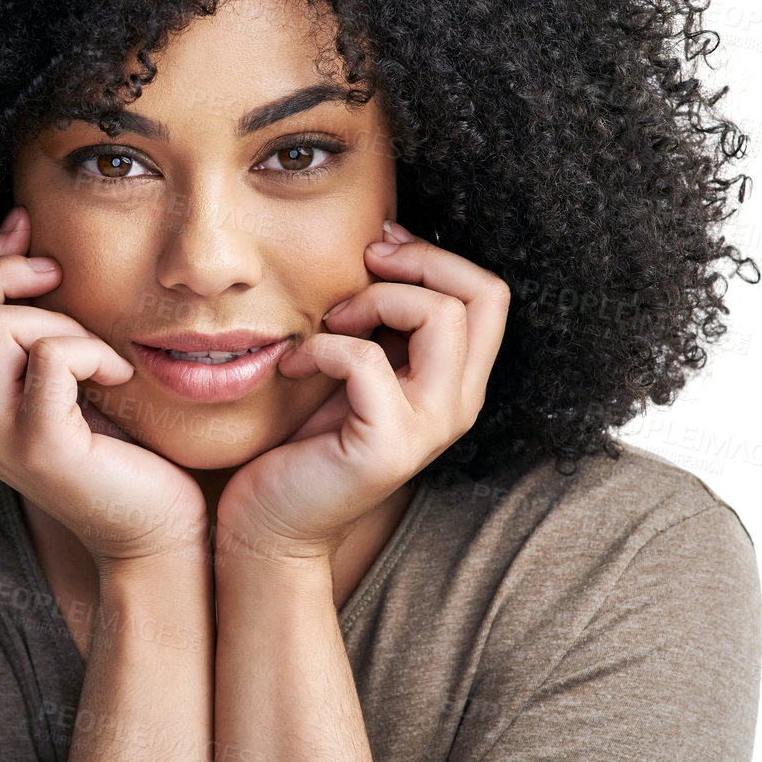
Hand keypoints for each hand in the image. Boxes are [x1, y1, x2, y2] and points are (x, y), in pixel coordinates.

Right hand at [0, 205, 209, 567]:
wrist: (154, 526)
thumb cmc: (118, 443)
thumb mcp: (61, 370)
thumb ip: (33, 321)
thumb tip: (23, 228)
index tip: (26, 229)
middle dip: (3, 271)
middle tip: (57, 272)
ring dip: (60, 322)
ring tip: (98, 355)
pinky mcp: (39, 447)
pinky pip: (54, 356)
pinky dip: (94, 351)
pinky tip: (119, 377)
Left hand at [216, 220, 508, 563]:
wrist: (271, 522)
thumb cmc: (305, 439)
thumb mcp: (357, 364)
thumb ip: (385, 319)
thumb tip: (384, 239)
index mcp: (456, 380)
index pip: (489, 293)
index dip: (435, 255)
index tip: (377, 249)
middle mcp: (459, 404)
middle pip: (484, 294)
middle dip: (418, 262)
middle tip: (361, 268)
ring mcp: (429, 428)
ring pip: (440, 316)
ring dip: (372, 300)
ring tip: (327, 323)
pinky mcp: (387, 447)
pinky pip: (366, 360)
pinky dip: (322, 346)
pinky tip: (293, 365)